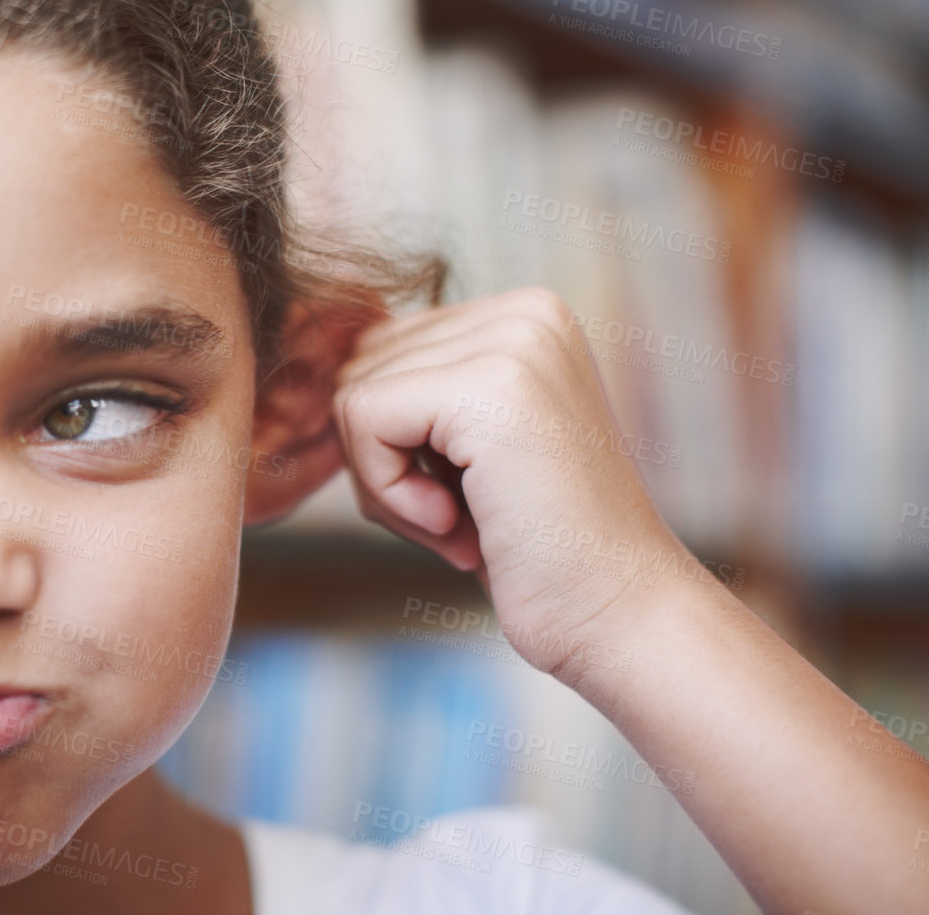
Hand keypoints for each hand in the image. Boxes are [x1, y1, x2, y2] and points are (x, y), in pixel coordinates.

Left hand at [331, 286, 694, 682]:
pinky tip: (454, 526)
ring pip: (352, 393)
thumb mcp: (468, 448)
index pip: (381, 350)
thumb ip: (412, 395)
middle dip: (382, 460)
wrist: (618, 617)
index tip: (460, 499)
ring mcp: (512, 342)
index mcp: (525, 315)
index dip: (390, 442)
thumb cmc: (535, 550)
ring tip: (460, 524)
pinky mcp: (487, 388)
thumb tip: (310, 366)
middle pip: (360, 366)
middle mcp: (525, 312)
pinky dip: (387, 491)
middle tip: (455, 521)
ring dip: (385, 484)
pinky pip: (361, 419)